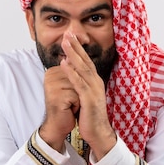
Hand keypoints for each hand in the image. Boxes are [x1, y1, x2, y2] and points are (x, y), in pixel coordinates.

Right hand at [39, 64, 79, 153]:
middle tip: (70, 101)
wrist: (58, 126)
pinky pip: (77, 96)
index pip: (75, 69)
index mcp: (51, 72)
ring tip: (70, 105)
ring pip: (78, 86)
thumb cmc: (66, 106)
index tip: (69, 93)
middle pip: (78, 76)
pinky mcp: (56, 97)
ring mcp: (51, 87)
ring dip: (79, 98)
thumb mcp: (69, 87)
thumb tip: (75, 55)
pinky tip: (69, 110)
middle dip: (80, 91)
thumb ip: (72, 71)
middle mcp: (49, 77)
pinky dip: (77, 105)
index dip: (79, 83)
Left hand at [58, 31, 116, 160]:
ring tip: (65, 42)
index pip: (86, 61)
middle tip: (68, 32)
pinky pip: (78, 83)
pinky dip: (71, 72)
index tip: (71, 36)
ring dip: (73, 54)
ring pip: (82, 68)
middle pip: (85, 60)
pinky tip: (64, 63)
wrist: (99, 133)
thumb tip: (75, 75)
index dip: (78, 48)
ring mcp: (93, 90)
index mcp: (95, 82)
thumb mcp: (86, 97)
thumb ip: (82, 86)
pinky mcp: (89, 99)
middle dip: (76, 46)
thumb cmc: (91, 116)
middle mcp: (96, 83)